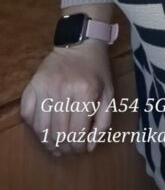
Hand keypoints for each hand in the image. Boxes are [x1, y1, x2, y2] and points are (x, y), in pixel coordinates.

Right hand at [20, 40, 113, 156]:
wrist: (81, 43)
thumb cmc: (97, 70)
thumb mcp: (109, 93)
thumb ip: (103, 122)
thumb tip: (89, 147)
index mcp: (86, 92)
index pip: (77, 133)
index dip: (78, 147)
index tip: (80, 148)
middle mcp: (64, 90)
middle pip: (59, 134)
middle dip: (65, 147)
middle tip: (68, 149)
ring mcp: (45, 87)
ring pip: (41, 129)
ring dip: (48, 143)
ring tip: (56, 145)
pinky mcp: (32, 85)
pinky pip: (27, 115)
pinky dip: (34, 127)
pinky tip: (44, 128)